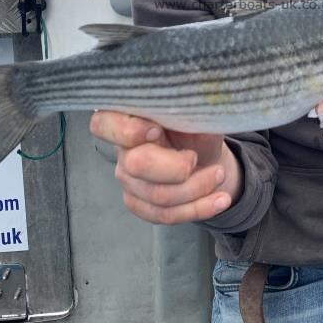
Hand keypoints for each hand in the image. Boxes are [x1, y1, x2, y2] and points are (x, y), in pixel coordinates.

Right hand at [89, 112, 242, 224]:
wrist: (205, 153)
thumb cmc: (195, 125)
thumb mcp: (196, 111)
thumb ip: (190, 110)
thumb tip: (199, 108)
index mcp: (126, 117)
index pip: (102, 125)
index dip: (128, 131)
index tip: (157, 130)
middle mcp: (121, 149)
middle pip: (136, 166)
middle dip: (176, 167)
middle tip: (197, 158)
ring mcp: (127, 178)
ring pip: (157, 196)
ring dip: (197, 189)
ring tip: (220, 174)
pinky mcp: (138, 202)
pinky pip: (165, 215)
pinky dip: (198, 209)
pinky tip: (220, 199)